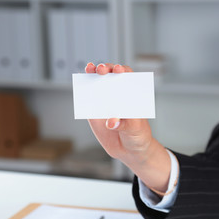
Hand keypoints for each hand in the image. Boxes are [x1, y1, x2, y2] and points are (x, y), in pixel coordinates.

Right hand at [85, 63, 170, 192]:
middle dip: (104, 68)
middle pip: (110, 75)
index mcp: (131, 94)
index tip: (119, 70)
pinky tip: (80, 87)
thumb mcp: (135, 129)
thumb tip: (111, 122)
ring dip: (91, 74)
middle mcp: (117, 94)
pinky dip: (83, 91)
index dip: (122, 70)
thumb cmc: (138, 135)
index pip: (127, 76)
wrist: (129, 149)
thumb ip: (125, 124)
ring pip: (96, 83)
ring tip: (89, 71)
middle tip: (101, 70)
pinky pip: (87, 99)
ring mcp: (105, 101)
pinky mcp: (94, 112)